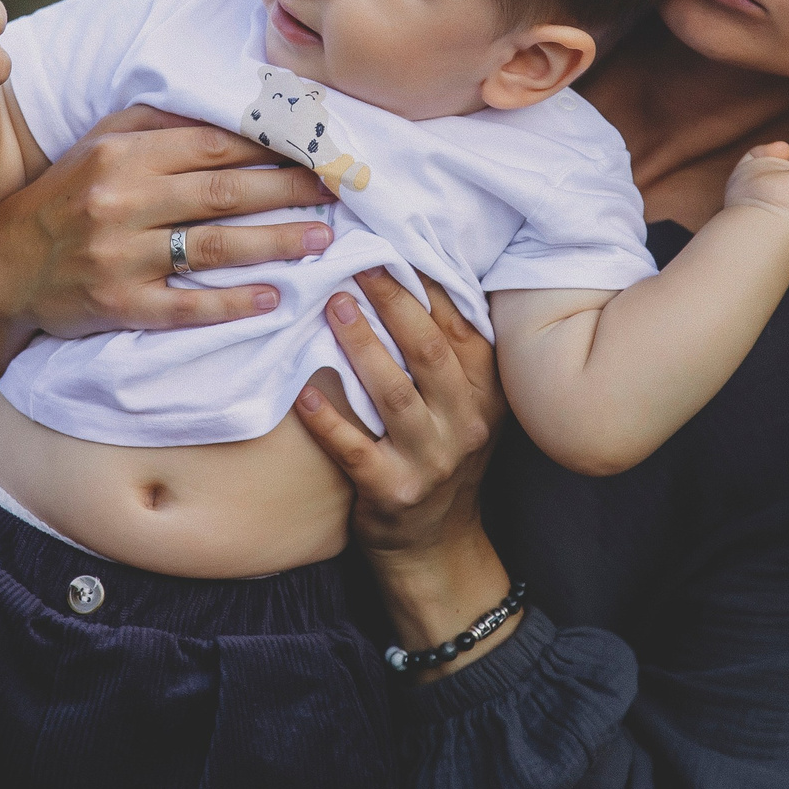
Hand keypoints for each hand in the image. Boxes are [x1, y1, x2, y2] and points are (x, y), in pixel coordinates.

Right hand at [0, 106, 335, 395]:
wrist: (3, 266)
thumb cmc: (66, 196)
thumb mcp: (101, 145)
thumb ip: (159, 125)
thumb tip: (233, 108)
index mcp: (124, 155)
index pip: (214, 144)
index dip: (271, 146)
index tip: (316, 147)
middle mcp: (122, 200)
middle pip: (224, 191)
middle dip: (288, 189)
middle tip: (339, 188)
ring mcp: (120, 256)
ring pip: (214, 246)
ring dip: (276, 242)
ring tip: (324, 239)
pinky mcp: (118, 305)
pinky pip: (185, 305)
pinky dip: (232, 302)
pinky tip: (273, 298)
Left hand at [292, 267, 504, 562]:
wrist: (437, 545)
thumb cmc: (442, 454)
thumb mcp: (464, 402)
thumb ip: (447, 348)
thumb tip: (411, 269)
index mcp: (485, 391)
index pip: (458, 325)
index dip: (426, 282)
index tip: (393, 243)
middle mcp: (466, 422)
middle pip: (429, 351)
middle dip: (393, 302)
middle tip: (358, 262)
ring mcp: (431, 459)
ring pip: (394, 393)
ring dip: (361, 347)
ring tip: (332, 306)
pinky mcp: (393, 490)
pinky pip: (355, 448)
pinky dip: (328, 418)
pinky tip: (303, 391)